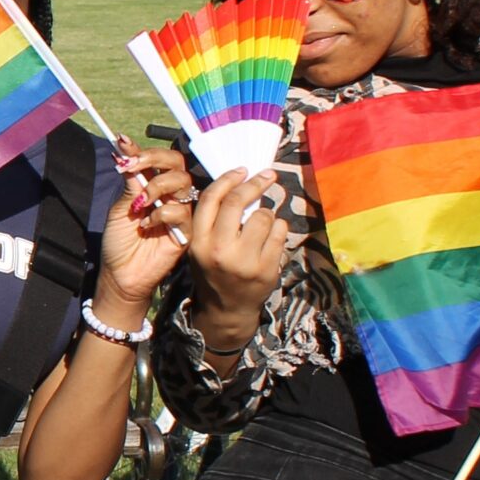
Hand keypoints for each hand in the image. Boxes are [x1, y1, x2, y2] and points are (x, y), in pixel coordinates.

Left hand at [93, 140, 194, 317]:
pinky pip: (181, 212)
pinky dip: (161, 214)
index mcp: (156, 186)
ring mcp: (181, 213)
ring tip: (138, 204)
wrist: (120, 273)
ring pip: (182, 184)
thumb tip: (123, 146)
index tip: (122, 145)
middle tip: (132, 168)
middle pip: (178, 165)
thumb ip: (130, 179)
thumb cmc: (120, 241)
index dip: (145, 150)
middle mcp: (172, 196)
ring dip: (157, 187)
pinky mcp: (187, 232)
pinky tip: (146, 226)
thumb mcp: (121, 205)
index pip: (162, 159)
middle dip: (155, 160)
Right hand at [185, 170, 286, 350]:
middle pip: (238, 202)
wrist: (227, 309)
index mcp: (199, 241)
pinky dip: (278, 228)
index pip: (211, 200)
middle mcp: (219, 250)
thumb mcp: (201, 246)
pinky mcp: (266, 269)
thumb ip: (213, 220)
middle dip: (255, 183)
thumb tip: (239, 183)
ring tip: (263, 224)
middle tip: (267, 175)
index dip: (228, 179)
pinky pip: (280, 232)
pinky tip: (271, 237)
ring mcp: (244, 261)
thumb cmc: (214, 270)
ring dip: (267, 214)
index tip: (242, 170)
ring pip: (264, 215)